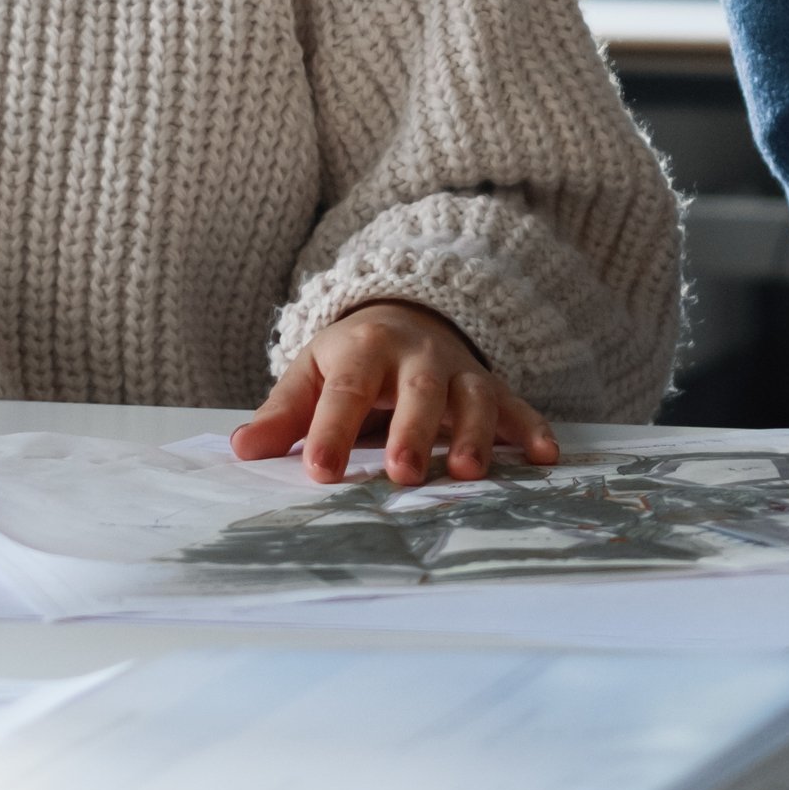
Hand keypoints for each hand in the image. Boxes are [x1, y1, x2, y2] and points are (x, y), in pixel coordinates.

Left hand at [229, 301, 557, 488]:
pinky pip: (516, 405)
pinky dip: (532, 428)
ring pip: (471, 396)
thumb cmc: (350, 360)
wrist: (406, 316)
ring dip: (473, 433)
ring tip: (467, 472)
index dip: (331, 431)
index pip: (344, 392)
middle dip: (412, 430)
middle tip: (401, 474)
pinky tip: (546, 455)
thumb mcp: (310, 375)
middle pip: (417, 389)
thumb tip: (243, 450)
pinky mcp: (491, 387)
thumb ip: (282, 415)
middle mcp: (415, 356)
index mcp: (361, 350)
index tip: (319, 472)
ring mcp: (457, 370)